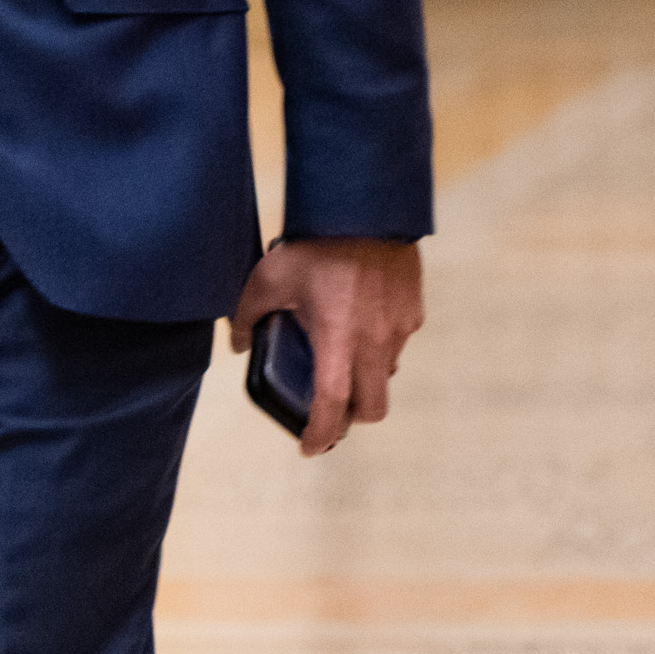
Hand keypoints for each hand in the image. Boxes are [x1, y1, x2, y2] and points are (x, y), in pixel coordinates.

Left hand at [232, 237, 423, 456]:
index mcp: (337, 341)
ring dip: (366, 378)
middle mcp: (374, 342)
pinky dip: (380, 346)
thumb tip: (240, 344)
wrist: (366, 207)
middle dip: (351, 418)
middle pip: (372, 408)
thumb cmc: (316, 243)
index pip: (333, 408)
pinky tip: (361, 321)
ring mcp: (399, 328)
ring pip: (386, 374)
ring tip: (343, 354)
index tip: (309, 446)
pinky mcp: (413, 311)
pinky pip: (398, 343)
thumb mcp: (267, 278)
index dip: (320, 435)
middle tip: (330, 409)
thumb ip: (247, 317)